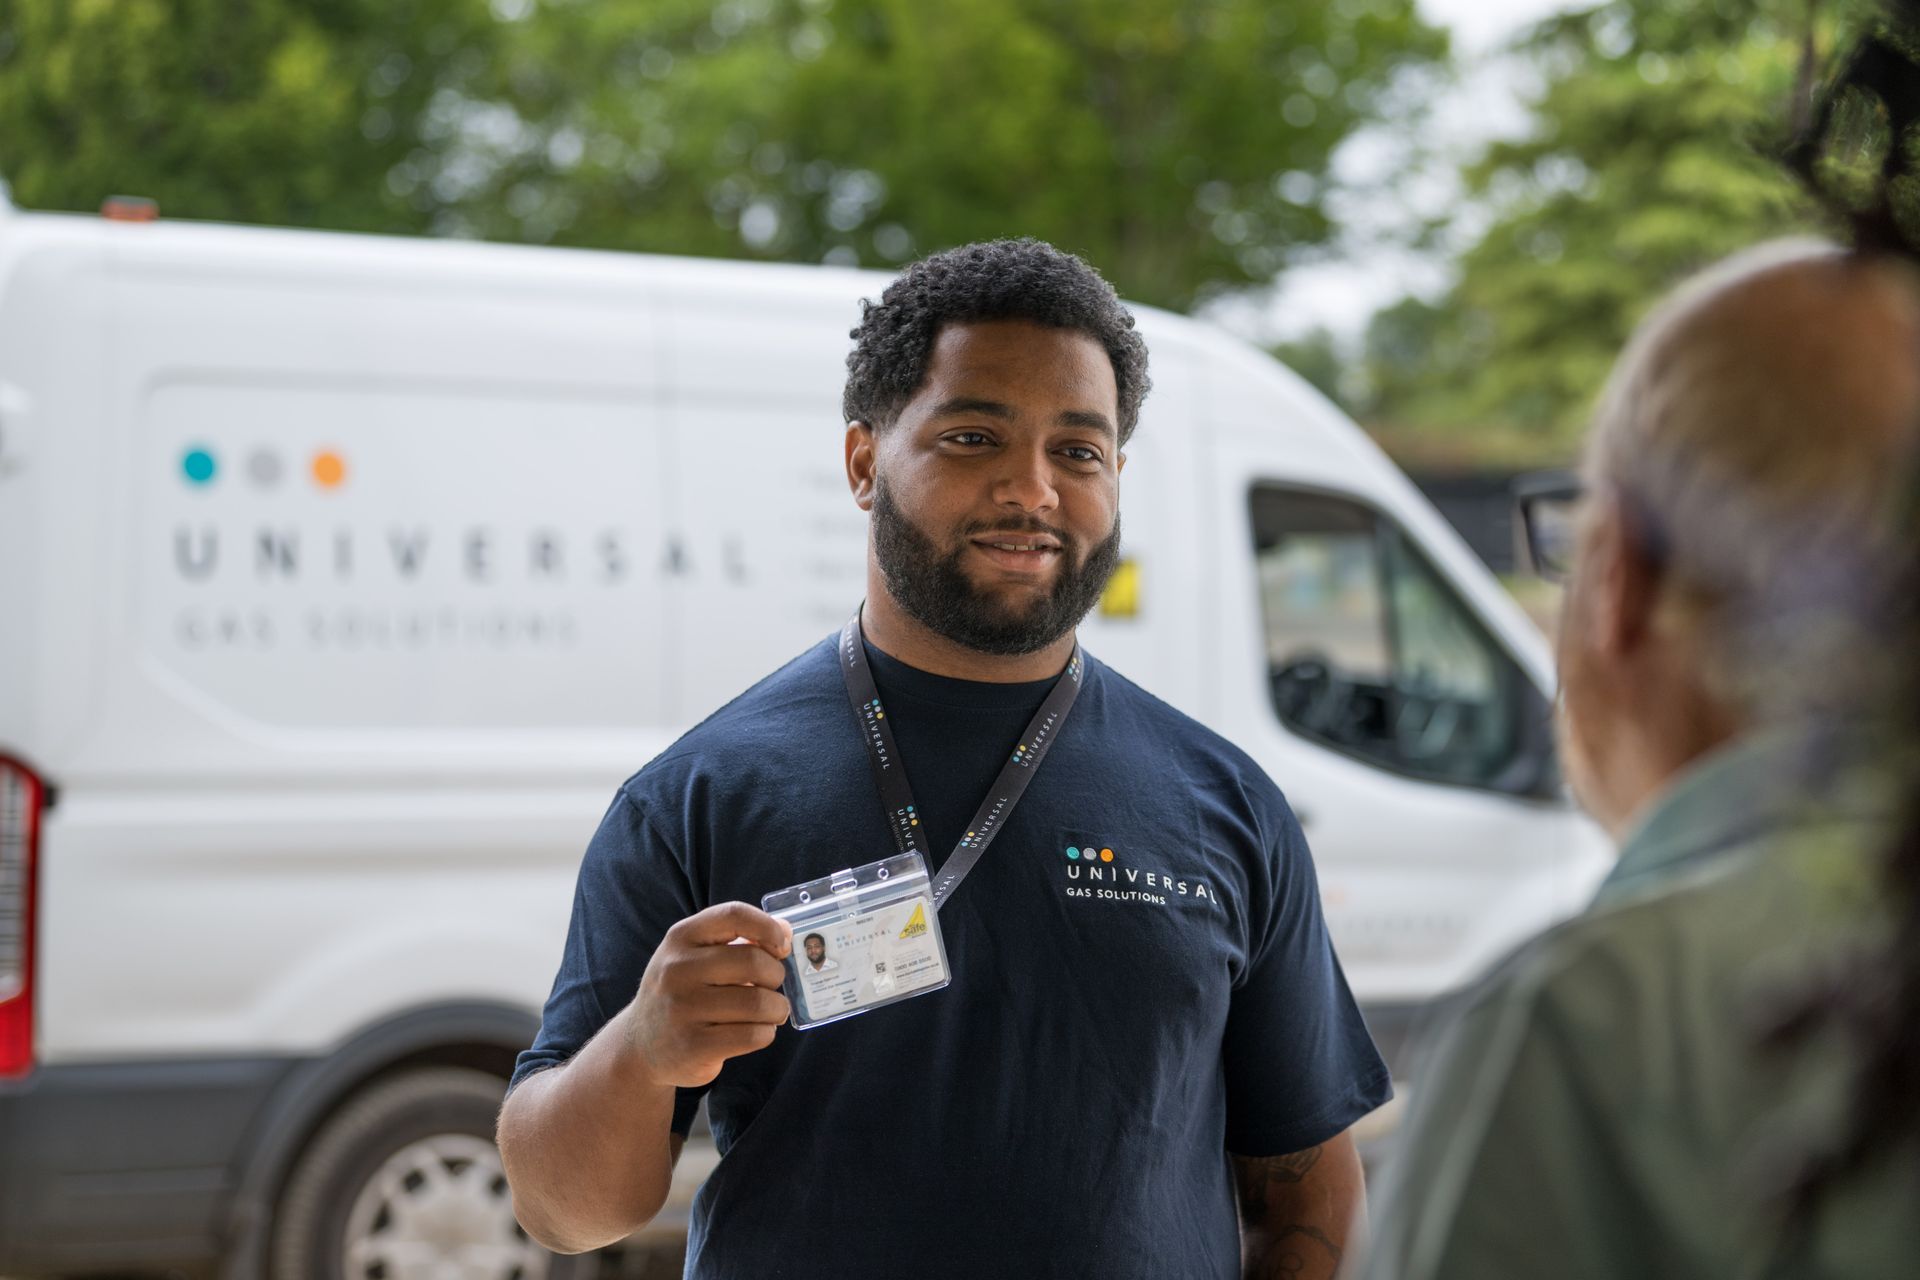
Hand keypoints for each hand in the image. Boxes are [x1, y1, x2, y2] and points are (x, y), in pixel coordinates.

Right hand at [623, 902, 792, 1088]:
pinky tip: (756, 1032)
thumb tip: (786, 930)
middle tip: (772, 986)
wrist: (640, 1046)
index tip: (782, 945)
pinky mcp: (693, 1046)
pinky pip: (753, 1035)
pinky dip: (766, 1033)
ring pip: (759, 1003)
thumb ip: (737, 939)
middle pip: (754, 962)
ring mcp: (682, 1009)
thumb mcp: (695, 956)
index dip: (768, 927)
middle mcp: (677, 969)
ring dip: (776, 1009)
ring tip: (770, 1012)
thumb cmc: (682, 993)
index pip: (734, 915)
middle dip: (776, 975)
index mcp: (680, 938)